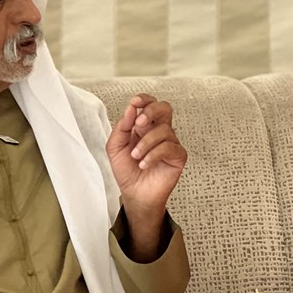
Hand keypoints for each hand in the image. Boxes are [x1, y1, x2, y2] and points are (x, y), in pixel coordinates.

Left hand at [106, 94, 186, 221]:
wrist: (134, 193)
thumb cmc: (127, 171)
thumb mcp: (115, 147)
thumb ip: (121, 127)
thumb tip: (130, 109)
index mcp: (145, 126)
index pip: (150, 104)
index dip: (144, 99)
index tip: (135, 103)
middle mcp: (159, 132)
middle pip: (165, 108)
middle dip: (151, 111)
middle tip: (139, 124)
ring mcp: (170, 143)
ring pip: (164, 130)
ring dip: (145, 143)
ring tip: (136, 157)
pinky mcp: (178, 156)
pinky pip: (169, 147)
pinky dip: (153, 155)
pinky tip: (144, 164)